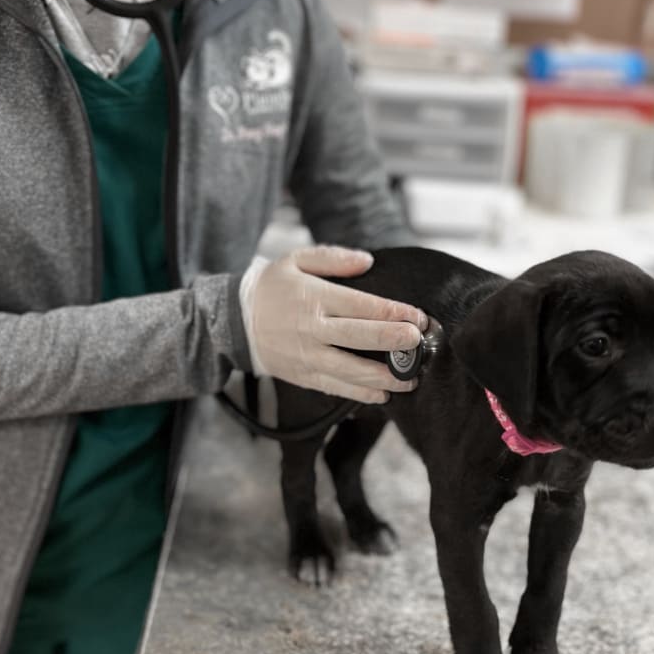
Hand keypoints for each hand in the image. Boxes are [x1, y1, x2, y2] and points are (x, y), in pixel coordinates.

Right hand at [240, 246, 428, 403]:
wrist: (234, 321)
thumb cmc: (271, 287)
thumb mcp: (296, 260)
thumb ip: (333, 258)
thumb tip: (367, 261)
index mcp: (315, 298)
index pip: (363, 306)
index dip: (394, 312)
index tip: (419, 317)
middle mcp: (313, 329)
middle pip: (361, 337)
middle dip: (395, 342)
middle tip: (420, 343)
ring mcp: (307, 356)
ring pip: (351, 370)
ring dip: (384, 377)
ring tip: (411, 378)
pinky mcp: (302, 375)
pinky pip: (335, 387)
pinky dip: (360, 394)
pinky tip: (383, 395)